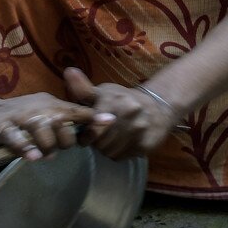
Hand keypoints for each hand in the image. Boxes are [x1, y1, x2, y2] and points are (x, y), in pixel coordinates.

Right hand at [0, 92, 101, 163]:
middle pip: (62, 125)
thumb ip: (63, 122)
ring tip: (42, 155)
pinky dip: (26, 149)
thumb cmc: (18, 118)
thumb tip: (89, 132)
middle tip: (56, 149)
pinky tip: (32, 158)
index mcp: (49, 104)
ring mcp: (18, 118)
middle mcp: (37, 108)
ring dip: (46, 147)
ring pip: (42, 132)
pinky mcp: (1, 128)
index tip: (110, 121)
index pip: (76, 110)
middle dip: (65, 141)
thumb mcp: (43, 114)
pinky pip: (17, 140)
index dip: (93, 117)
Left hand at [64, 67, 178, 158]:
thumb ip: (83, 88)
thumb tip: (68, 71)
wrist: (158, 107)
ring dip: (107, 149)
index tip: (86, 133)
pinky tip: (124, 143)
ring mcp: (139, 128)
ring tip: (112, 139)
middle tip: (100, 136)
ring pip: (109, 151)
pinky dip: (119, 152)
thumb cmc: (123, 100)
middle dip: (96, 142)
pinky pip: (122, 156)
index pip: (92, 124)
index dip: (86, 133)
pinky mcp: (146, 143)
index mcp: (114, 98)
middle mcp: (128, 111)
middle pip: (99, 141)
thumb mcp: (103, 92)